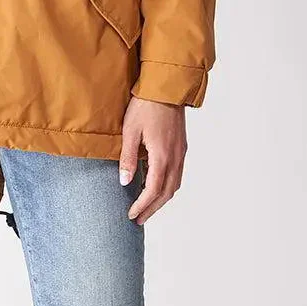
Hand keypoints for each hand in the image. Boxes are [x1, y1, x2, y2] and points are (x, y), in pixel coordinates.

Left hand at [119, 94, 186, 224]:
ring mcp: (181, 152)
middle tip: (139, 219)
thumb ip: (128, 157)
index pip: (153, 190)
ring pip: (175, 185)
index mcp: (162, 156)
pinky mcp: (181, 146)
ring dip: (161, 199)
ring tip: (147, 206)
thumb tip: (124, 181)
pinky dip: (167, 185)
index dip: (142, 205)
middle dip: (152, 208)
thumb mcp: (130, 130)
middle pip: (167, 193)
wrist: (166, 86)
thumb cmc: (146, 105)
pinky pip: (177, 174)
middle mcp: (175, 157)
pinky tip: (156, 184)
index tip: (132, 214)